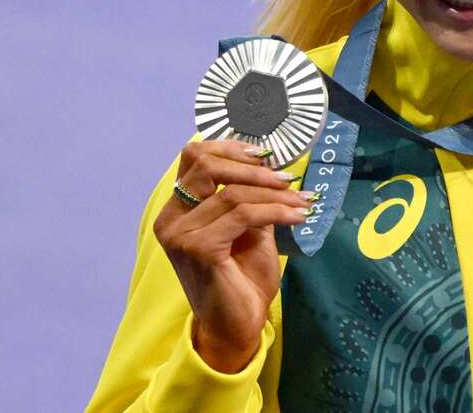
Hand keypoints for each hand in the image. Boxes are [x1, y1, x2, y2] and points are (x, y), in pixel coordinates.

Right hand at [152, 140, 313, 372]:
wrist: (238, 325)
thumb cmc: (242, 278)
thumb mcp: (249, 228)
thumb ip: (249, 197)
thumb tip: (272, 163)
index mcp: (177, 210)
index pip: (194, 157)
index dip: (230, 147)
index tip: (266, 154)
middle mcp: (171, 219)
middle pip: (206, 165)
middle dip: (253, 167)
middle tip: (287, 178)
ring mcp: (180, 234)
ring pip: (233, 192)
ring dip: (275, 193)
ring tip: (302, 200)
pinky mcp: (198, 248)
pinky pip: (244, 215)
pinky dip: (276, 211)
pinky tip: (297, 216)